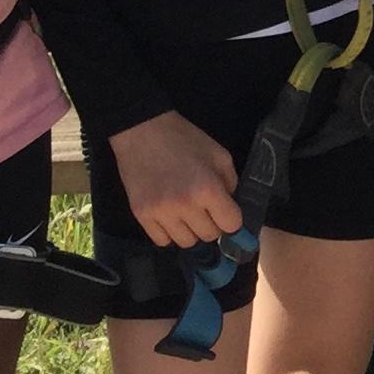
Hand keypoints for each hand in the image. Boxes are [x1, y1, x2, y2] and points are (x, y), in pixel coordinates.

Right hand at [106, 111, 245, 249]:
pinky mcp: (141, 216)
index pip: (231, 225)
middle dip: (212, 223)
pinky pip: (162, 241)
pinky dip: (169, 232)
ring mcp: (161, 213)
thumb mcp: (219, 154)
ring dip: (191, 230)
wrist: (142, 131)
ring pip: (186, 242)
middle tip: (205, 208)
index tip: (226, 211)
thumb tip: (230, 207)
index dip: (232, 219)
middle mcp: (185, 206)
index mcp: (208, 189)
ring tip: (186, 212)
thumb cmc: (184, 139)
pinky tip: (170, 216)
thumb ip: (230, 182)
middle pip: (209, 236)